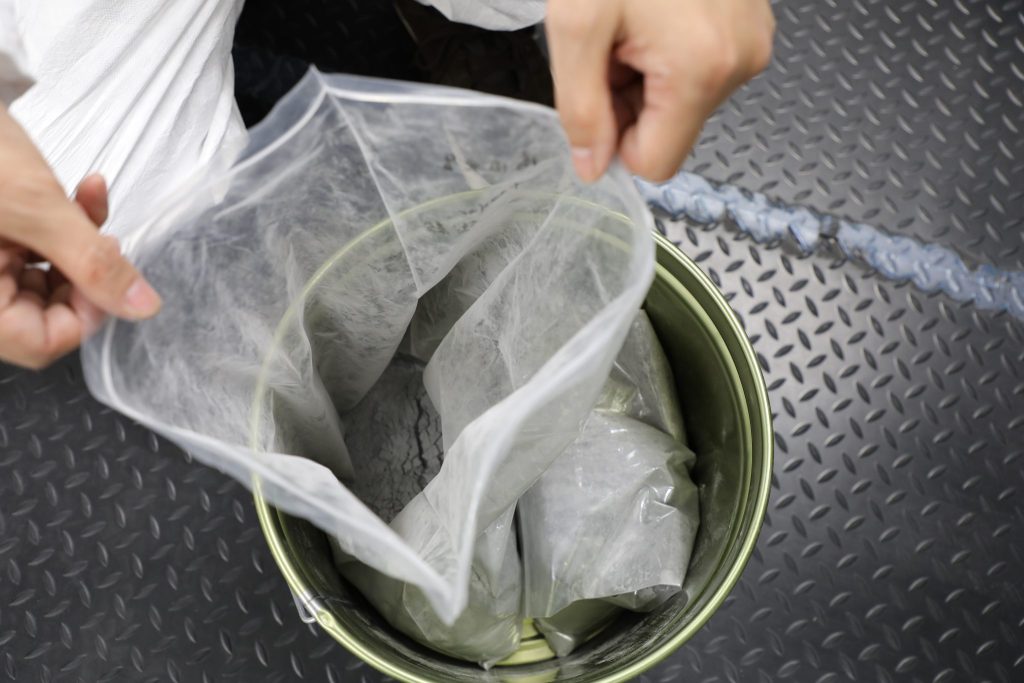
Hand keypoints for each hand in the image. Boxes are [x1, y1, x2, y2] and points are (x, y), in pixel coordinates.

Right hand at [0, 106, 160, 369]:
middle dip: (85, 269)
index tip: (112, 278)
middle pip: (45, 311)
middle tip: (101, 234)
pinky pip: (31, 246)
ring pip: (45, 275)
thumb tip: (142, 308)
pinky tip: (81, 190)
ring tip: (87, 199)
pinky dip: (62, 222)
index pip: (41, 343)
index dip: (86, 314)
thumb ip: (92, 262)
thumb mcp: (35, 207)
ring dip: (79, 239)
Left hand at [546, 0, 774, 181]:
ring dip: (647, 73)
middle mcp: (740, 62)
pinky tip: (655, 12)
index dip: (616, 141)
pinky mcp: (751, 22)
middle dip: (630, 99)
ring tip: (634, 19)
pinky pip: (702, 67)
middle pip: (670, 130)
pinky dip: (668, 51)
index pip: (657, 163)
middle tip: (612, 42)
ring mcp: (752, 40)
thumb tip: (593, 167)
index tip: (598, 92)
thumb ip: (581, 108)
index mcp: (701, 70)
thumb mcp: (576, 25)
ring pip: (684, 99)